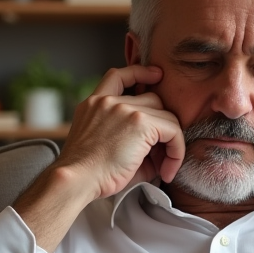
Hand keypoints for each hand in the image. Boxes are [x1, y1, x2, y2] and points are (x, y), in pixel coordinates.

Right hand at [12, 64, 185, 252]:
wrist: (77, 180)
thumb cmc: (88, 174)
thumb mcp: (103, 146)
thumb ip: (128, 137)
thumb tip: (159, 151)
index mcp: (93, 104)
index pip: (118, 76)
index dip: (140, 72)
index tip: (156, 75)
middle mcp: (108, 101)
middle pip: (152, 99)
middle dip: (160, 126)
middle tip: (157, 156)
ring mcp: (124, 109)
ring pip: (166, 115)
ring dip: (170, 141)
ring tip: (163, 166)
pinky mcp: (140, 122)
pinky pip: (173, 131)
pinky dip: (176, 151)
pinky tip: (167, 170)